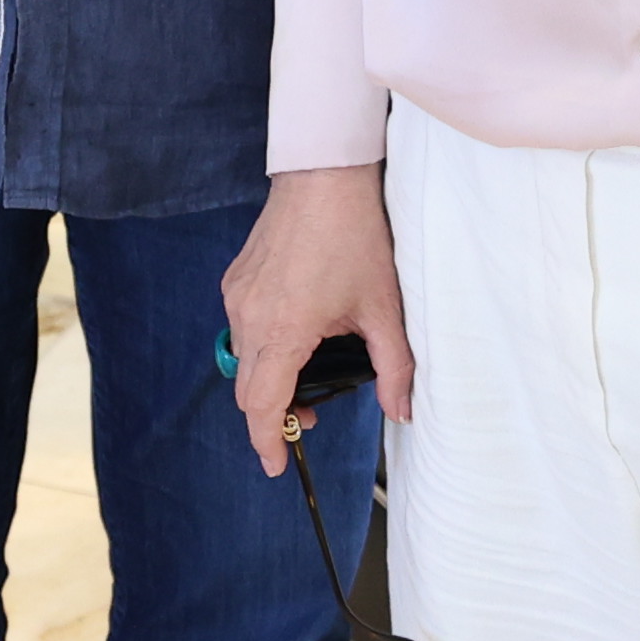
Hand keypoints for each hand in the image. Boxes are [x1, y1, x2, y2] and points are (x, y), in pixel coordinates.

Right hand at [219, 164, 409, 476]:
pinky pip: (241, 328)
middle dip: (273, 414)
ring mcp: (238, 296)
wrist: (324, 175)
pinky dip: (263, 346)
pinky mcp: (236, 280)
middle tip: (306, 421)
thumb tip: (403, 412)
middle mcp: (250, 316)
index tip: (277, 465)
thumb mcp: (384, 308)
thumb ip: (395, 368)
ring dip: (268, 378)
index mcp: (284, 331)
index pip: (262, 405)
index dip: (268, 441)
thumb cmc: (355, 236)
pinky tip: (298, 334)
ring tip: (308, 375)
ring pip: (243, 359)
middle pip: (247, 389)